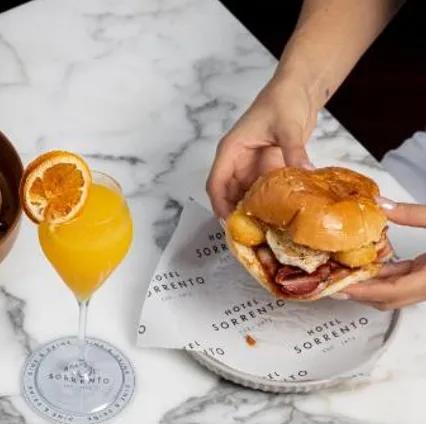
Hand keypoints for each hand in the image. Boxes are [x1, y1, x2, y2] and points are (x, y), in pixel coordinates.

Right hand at [206, 76, 317, 217]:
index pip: (216, 183)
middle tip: (249, 236)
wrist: (299, 89)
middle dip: (236, 214)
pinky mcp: (267, 168)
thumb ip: (294, 151)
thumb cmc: (284, 100)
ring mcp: (252, 166)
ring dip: (252, 212)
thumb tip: (304, 172)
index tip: (230, 223)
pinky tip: (278, 217)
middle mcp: (238, 161)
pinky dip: (268, 204)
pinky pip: (263, 191)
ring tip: (264, 231)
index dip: (220, 205)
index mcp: (231, 150)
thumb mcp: (287, 126)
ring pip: (245, 195)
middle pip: (229, 194)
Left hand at [339, 200, 425, 310]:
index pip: (392, 291)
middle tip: (332, 279)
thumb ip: (413, 213)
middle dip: (360, 291)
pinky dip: (387, 275)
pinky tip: (370, 262)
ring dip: (371, 284)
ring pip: (397, 292)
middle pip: (389, 298)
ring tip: (344, 271)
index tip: (339, 286)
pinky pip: (406, 280)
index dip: (363, 291)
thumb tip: (380, 203)